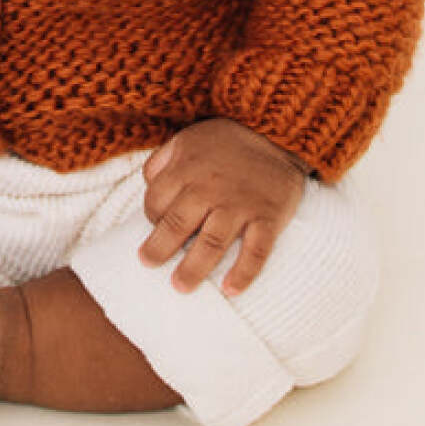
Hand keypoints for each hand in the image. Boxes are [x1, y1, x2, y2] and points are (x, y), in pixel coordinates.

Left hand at [139, 117, 306, 296]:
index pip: (156, 201)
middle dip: (159, 249)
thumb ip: (162, 160)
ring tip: (180, 287)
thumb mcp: (187, 138)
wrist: (278, 134)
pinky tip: (230, 291)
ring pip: (212, 243)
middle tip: (148, 264)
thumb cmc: (226, 141)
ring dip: (194, 269)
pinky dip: (244, 272)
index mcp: (186, 169)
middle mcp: (210, 189)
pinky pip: (256, 251)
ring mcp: (241, 205)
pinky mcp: (268, 218)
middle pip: (177, 225)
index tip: (154, 228)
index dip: (150, 217)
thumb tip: (146, 185)